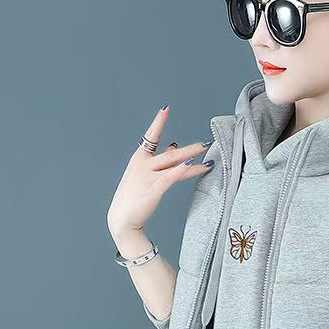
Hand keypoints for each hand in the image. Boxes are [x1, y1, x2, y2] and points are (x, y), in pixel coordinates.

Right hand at [107, 105, 213, 250]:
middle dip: (190, 148)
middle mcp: (143, 165)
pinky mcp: (154, 188)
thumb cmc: (132, 198)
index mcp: (138, 160)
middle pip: (170, 153)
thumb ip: (158, 161)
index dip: (158, 122)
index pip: (150, 137)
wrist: (122, 219)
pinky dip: (183, 169)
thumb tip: (173, 146)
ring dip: (192, 157)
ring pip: (174, 163)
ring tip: (207, 154)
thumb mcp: (142, 176)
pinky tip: (194, 164)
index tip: (165, 109)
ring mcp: (148, 176)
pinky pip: (172, 176)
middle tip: (205, 143)